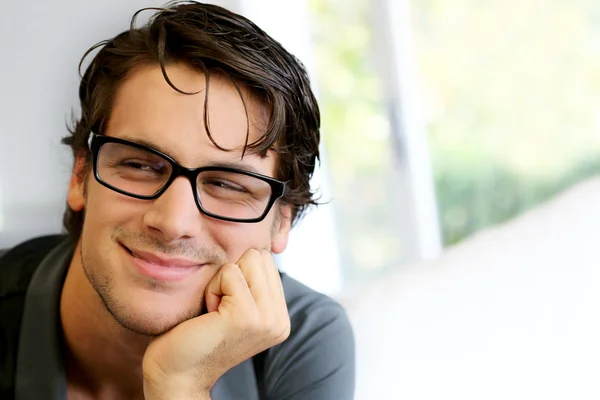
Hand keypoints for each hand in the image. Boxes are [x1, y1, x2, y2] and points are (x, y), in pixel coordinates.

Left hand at [142, 249, 290, 398]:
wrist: (175, 372)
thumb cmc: (196, 333)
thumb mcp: (235, 302)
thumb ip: (253, 281)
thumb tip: (263, 242)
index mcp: (280, 317)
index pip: (266, 260)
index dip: (238, 274)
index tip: (225, 306)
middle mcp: (280, 320)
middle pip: (260, 256)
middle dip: (231, 274)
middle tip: (218, 308)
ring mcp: (267, 320)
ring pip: (247, 260)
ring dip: (221, 281)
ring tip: (214, 311)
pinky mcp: (247, 317)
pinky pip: (230, 272)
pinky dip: (212, 288)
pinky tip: (208, 315)